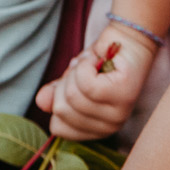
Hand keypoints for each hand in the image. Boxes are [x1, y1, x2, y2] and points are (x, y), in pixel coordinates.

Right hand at [36, 20, 156, 140]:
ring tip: (92, 64)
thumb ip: (55, 94)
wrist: (129, 39)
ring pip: (72, 95)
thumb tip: (41, 102)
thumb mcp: (72, 81)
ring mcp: (118, 113)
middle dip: (66, 83)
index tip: (72, 83)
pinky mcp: (121, 94)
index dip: (57, 100)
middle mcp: (110, 127)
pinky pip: (85, 83)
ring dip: (76, 72)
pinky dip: (85, 65)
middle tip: (84, 70)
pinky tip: (97, 60)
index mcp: (97, 130)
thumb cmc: (100, 62)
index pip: (59, 128)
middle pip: (62, 110)